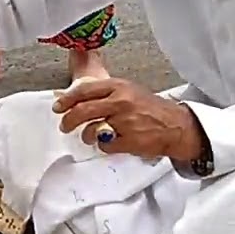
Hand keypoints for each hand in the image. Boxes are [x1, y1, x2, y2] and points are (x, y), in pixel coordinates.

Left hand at [52, 78, 202, 161]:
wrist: (176, 126)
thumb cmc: (151, 110)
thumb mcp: (128, 92)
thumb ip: (103, 94)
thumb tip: (74, 99)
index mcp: (119, 86)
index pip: (85, 90)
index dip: (67, 99)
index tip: (58, 107)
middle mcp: (121, 101)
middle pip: (82, 111)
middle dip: (68, 121)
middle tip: (65, 126)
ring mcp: (124, 121)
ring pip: (91, 130)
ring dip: (87, 136)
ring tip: (92, 136)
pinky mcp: (129, 140)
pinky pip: (104, 145)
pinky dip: (105, 146)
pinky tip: (113, 142)